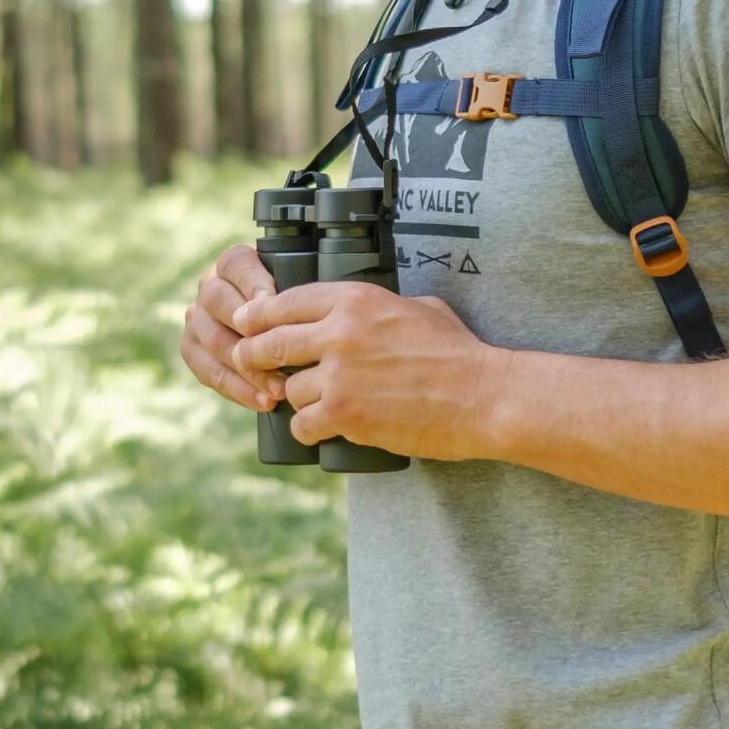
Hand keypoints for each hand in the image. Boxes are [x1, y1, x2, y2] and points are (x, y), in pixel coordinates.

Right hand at [181, 242, 288, 414]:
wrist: (276, 332)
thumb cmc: (295, 308)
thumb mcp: (298, 290)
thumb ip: (296, 292)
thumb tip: (296, 307)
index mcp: (232, 264)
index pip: (236, 264)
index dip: (253, 283)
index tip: (274, 302)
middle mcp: (208, 286)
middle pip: (217, 301)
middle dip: (250, 331)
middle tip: (280, 353)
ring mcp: (196, 318)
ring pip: (213, 341)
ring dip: (247, 368)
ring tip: (278, 389)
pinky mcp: (191, 349)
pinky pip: (208, 372)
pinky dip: (237, 390)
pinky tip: (263, 401)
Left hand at [231, 282, 505, 461]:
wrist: (482, 397)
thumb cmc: (458, 353)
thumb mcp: (418, 307)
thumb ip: (378, 305)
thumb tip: (359, 310)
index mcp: (355, 299)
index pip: (285, 302)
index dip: (259, 315)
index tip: (246, 324)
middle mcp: (339, 332)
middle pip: (270, 343)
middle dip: (256, 356)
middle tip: (252, 366)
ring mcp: (338, 375)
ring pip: (289, 389)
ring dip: (300, 399)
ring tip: (324, 405)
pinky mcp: (343, 414)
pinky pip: (302, 423)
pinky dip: (310, 430)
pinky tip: (325, 430)